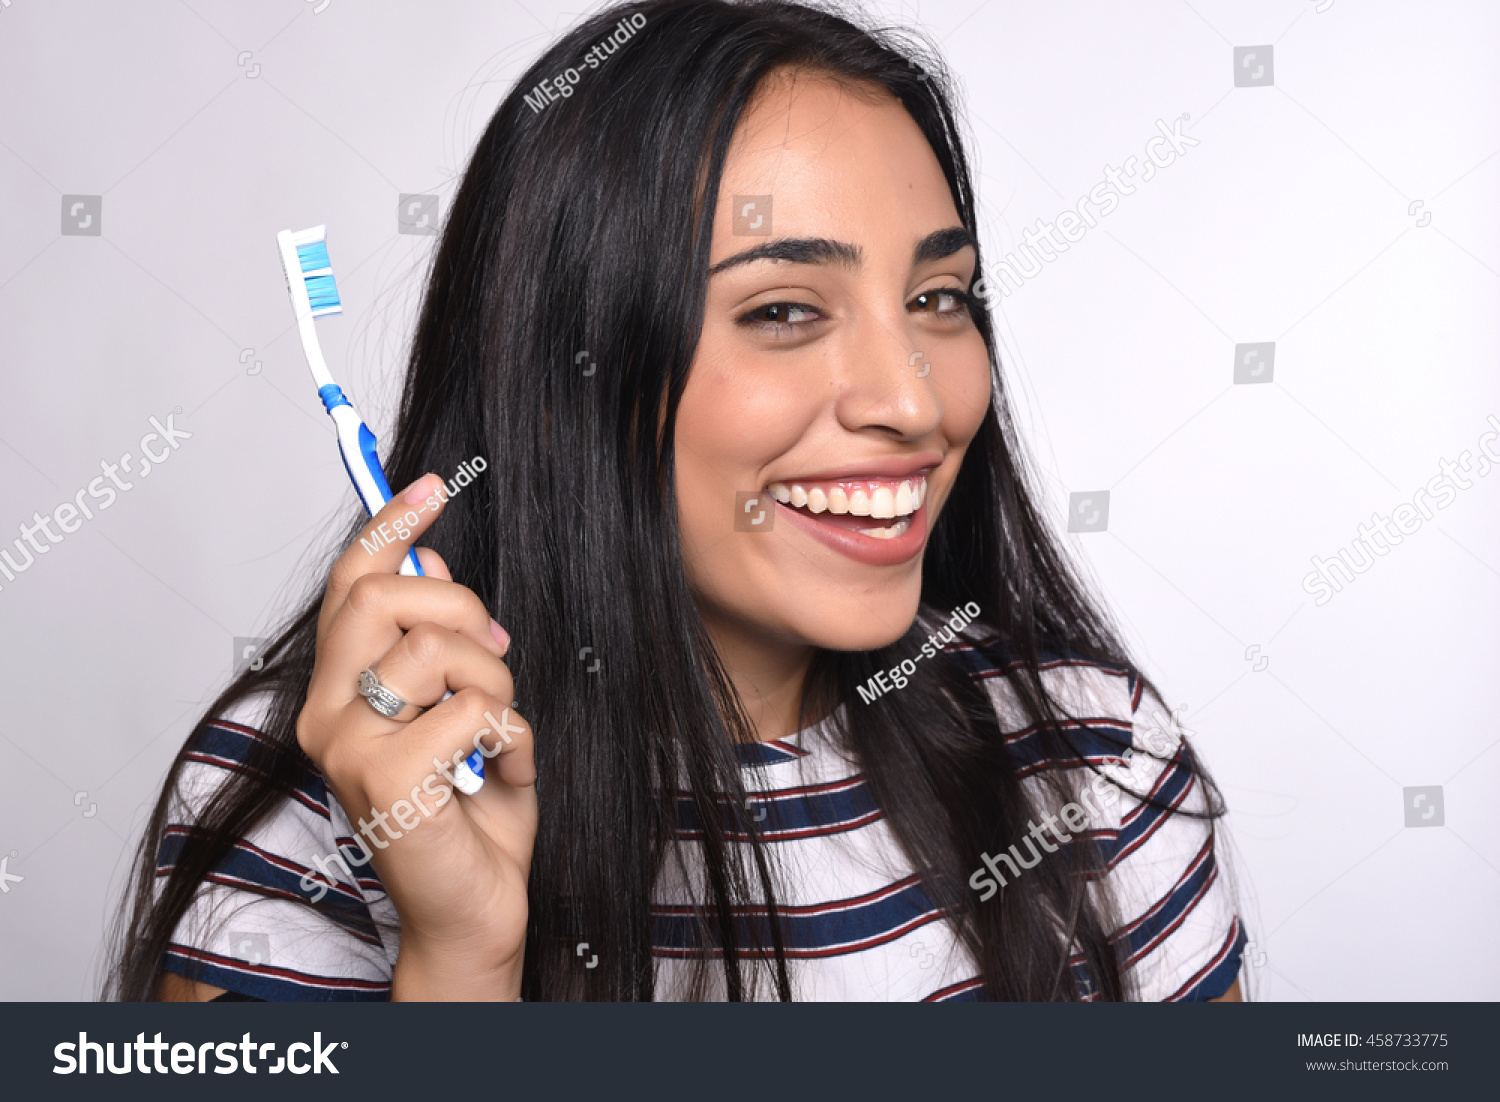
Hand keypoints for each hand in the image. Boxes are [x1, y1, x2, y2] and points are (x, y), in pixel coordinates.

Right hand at [296, 473, 534, 999]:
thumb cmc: (471, 812)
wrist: (475, 907)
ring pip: (437, 650)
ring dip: (496, 681)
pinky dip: (513, 734)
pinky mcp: (386, 781)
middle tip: (497, 651)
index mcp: (338, 691)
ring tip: (498, 727)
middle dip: (462, 608)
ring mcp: (349, 749)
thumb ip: (440, 640)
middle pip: (382, 597)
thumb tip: (428, 556)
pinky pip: (472, 710)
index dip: (389, 524)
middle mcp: (325, 715)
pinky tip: (502, 770)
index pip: (347, 584)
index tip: (432, 484)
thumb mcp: (464, 707)